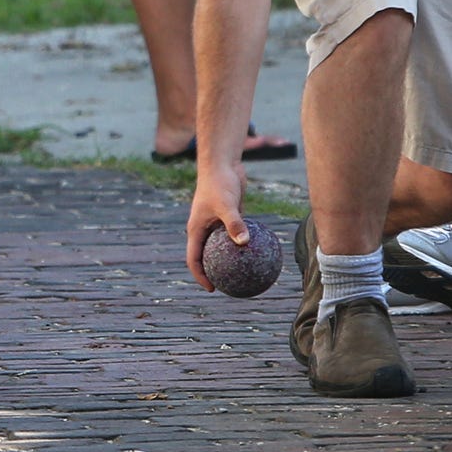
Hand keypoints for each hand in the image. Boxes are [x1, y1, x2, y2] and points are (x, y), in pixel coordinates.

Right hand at [183, 163, 249, 287]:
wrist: (222, 163)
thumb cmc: (219, 183)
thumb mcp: (226, 205)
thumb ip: (234, 223)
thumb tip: (244, 242)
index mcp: (196, 229)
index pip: (193, 258)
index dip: (200, 276)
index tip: (212, 288)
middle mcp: (204, 228)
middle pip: (205, 256)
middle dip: (213, 272)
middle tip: (228, 286)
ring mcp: (216, 222)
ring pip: (221, 246)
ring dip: (229, 259)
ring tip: (243, 273)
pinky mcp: (228, 216)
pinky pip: (234, 234)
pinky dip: (242, 243)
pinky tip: (257, 252)